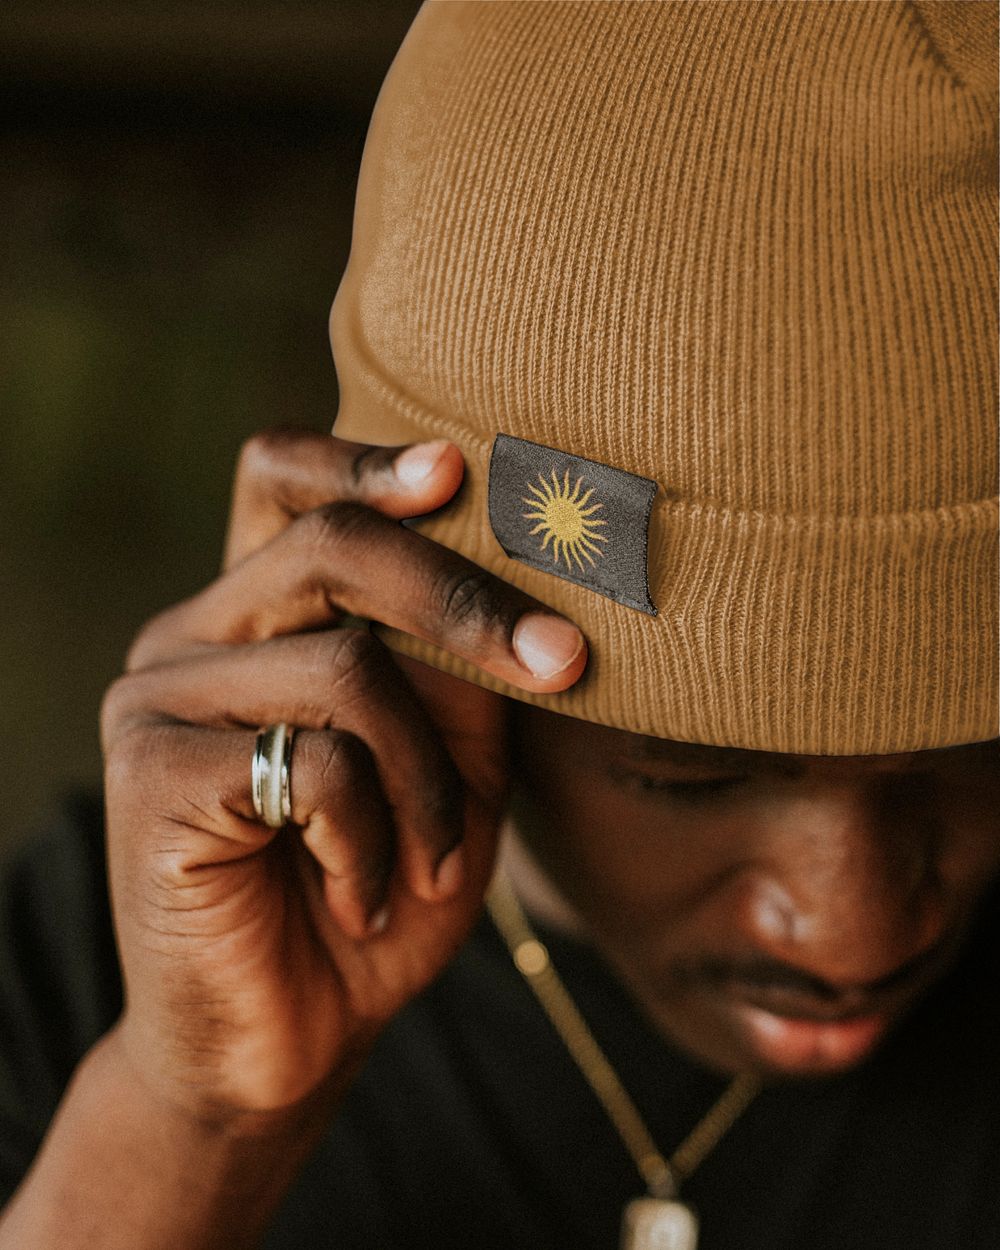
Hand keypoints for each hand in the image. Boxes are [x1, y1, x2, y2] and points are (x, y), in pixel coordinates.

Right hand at [100, 430, 586, 1127]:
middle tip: (562, 665)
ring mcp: (159, 695)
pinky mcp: (150, 770)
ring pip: (344, 666)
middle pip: (332, 542)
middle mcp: (193, 632)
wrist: (290, 1039)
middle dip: (466, 602)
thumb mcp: (450, 768)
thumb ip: (464, 673)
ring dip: (426, 780)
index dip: (368, 458)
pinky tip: (361, 894)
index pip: (282, 477)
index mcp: (257, 613)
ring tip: (430, 863)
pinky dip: (371, 834)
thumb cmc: (380, 889)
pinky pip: (311, 759)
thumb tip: (521, 580)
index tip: (462, 470)